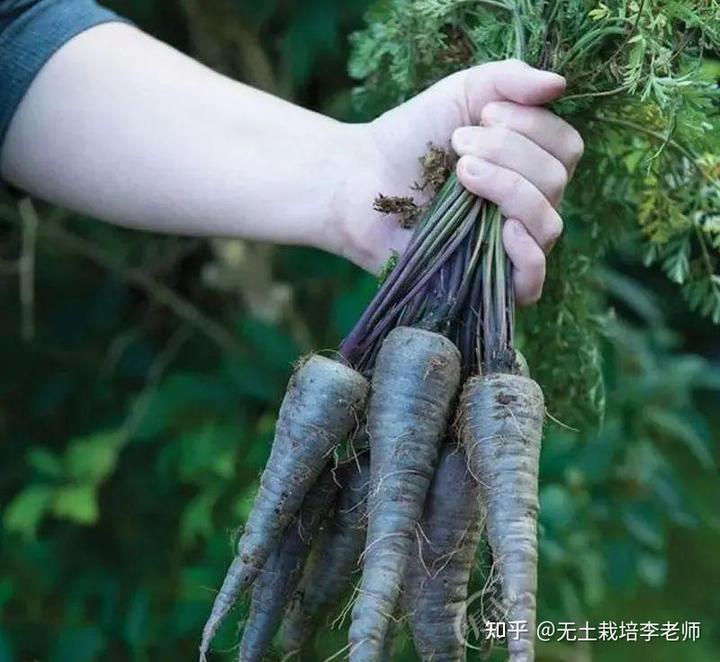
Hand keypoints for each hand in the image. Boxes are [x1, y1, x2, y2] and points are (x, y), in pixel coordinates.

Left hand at [334, 59, 583, 304]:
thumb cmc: (411, 137)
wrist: (359, 180)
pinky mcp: (486, 281)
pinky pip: (532, 281)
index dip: (534, 127)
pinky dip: (528, 255)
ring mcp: (509, 247)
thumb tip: (560, 84)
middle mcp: (528, 206)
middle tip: (457, 144)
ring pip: (548, 224)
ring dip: (508, 188)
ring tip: (460, 171)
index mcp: (530, 165)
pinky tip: (504, 229)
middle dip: (509, 152)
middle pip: (555, 181)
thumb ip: (510, 79)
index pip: (566, 148)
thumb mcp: (461, 93)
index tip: (484, 115)